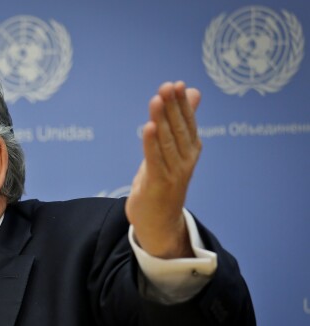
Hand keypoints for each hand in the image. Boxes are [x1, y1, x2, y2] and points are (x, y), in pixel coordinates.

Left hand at [126, 81, 201, 258]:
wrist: (160, 223)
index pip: (188, 124)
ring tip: (157, 100)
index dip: (183, 104)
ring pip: (166, 142)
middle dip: (172, 107)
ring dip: (162, 120)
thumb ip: (182, 121)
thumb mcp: (173, 149)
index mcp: (190, 151)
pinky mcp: (157, 184)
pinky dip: (151, 143)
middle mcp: (185, 161)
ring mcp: (173, 173)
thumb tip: (193, 92)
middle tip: (167, 86)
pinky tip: (149, 126)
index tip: (177, 85)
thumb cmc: (164, 182)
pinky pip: (154, 160)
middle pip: (178, 130)